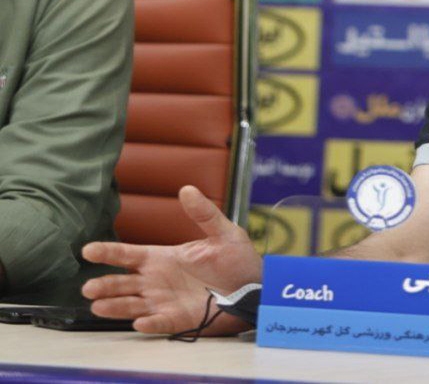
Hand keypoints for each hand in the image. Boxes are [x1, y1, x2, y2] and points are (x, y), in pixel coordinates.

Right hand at [81, 185, 262, 335]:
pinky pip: (160, 323)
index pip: (127, 255)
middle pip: (122, 283)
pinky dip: (149, 323)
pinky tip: (140, 323)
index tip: (87, 250)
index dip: (107, 252)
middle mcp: (156, 281)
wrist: (255, 288)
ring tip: (98, 307)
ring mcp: (164, 301)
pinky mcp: (178, 319)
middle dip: (104, 285)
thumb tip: (187, 189)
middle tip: (88, 288)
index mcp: (161, 258)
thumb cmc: (237, 260)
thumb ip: (204, 214)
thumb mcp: (223, 233)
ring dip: (115, 307)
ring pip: (131, 305)